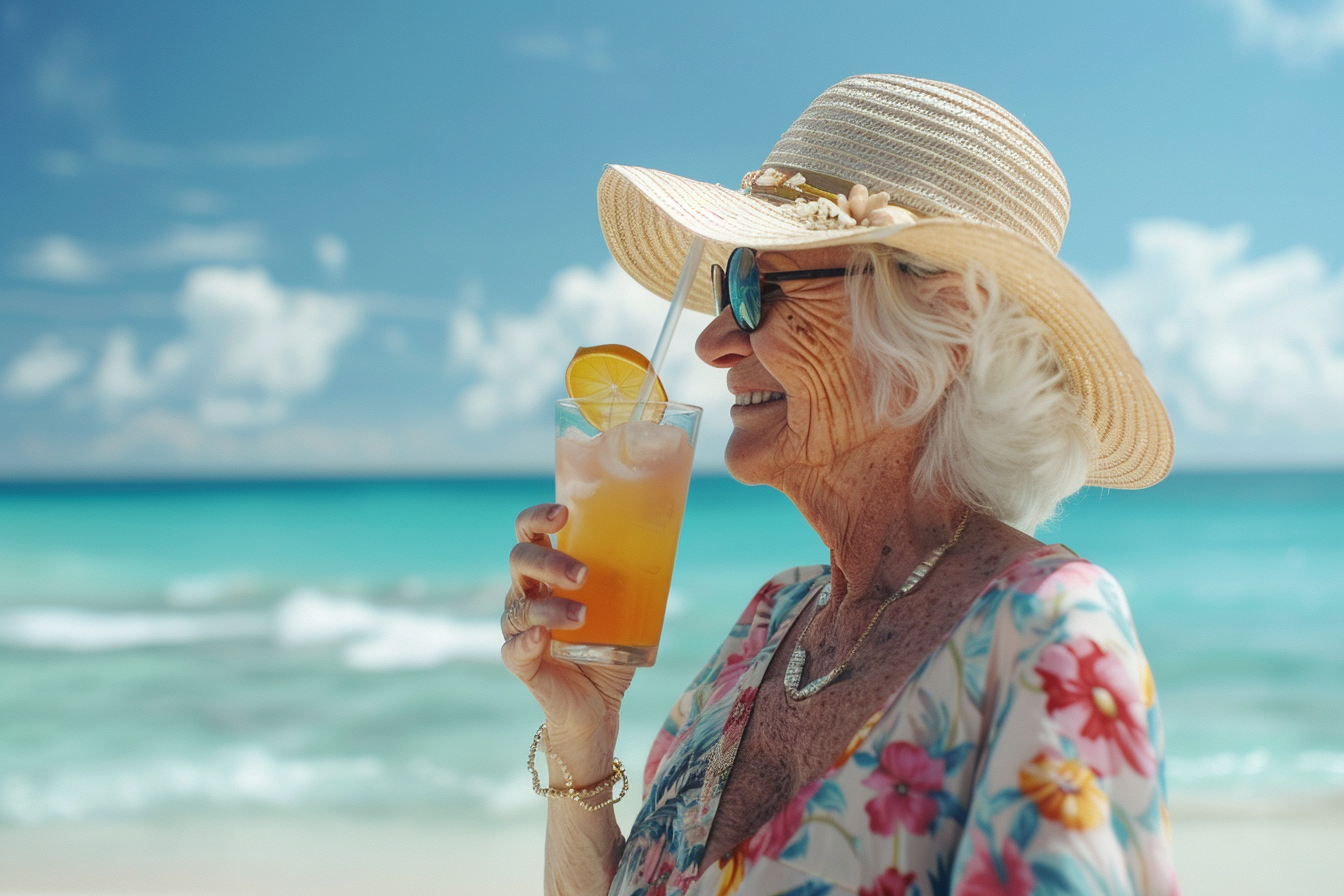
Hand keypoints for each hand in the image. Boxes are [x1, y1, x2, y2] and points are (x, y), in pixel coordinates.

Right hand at [501, 503, 634, 758]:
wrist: (598, 706)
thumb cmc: (608, 649)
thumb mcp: (623, 609)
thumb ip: (632, 578)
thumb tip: (665, 539)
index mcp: (546, 576)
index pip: (529, 534)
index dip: (537, 518)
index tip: (563, 513)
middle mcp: (526, 596)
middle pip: (520, 562)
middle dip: (549, 562)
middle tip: (583, 574)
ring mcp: (520, 630)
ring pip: (520, 607)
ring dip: (550, 608)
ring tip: (582, 615)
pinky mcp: (522, 664)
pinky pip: (513, 650)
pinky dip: (527, 642)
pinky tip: (541, 638)